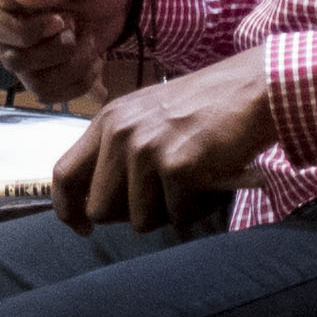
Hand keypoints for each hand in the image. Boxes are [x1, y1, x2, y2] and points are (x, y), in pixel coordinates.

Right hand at [0, 0, 135, 103]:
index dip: (18, 30)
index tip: (57, 21)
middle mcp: (6, 24)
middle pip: (10, 58)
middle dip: (55, 49)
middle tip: (77, 23)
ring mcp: (23, 51)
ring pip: (32, 81)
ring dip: (72, 65)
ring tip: (89, 38)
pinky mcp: (42, 72)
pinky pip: (50, 94)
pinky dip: (79, 81)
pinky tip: (93, 58)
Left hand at [54, 46, 274, 234]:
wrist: (252, 90)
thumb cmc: (204, 107)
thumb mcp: (145, 115)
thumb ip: (116, 150)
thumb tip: (96, 206)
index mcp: (108, 121)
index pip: (63, 174)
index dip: (67, 209)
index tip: (82, 227)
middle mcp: (120, 134)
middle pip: (100, 209)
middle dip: (130, 214)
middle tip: (162, 198)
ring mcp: (147, 151)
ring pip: (140, 220)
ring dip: (169, 212)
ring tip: (192, 182)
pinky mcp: (177, 168)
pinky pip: (178, 217)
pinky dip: (197, 209)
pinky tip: (211, 181)